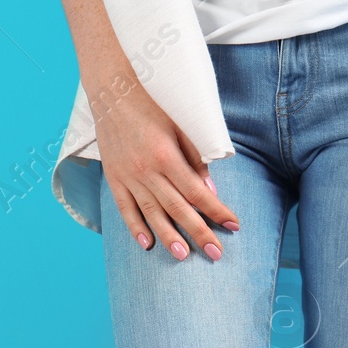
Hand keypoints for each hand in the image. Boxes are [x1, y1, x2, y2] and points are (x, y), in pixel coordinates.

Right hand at [90, 72, 239, 261]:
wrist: (113, 90)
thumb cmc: (153, 105)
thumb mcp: (181, 125)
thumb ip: (196, 157)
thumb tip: (209, 189)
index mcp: (167, 156)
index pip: (198, 192)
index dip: (218, 211)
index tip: (234, 225)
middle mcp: (147, 170)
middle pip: (178, 208)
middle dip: (199, 232)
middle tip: (216, 254)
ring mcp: (128, 176)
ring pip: (151, 213)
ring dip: (169, 236)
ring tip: (183, 256)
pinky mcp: (114, 177)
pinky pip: (125, 207)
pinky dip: (135, 227)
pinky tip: (146, 244)